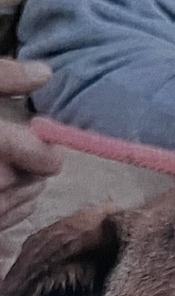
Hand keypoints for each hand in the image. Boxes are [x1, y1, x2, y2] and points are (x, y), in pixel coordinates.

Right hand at [0, 59, 62, 230]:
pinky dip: (4, 207)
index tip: (33, 138)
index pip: (48, 161)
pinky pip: (6, 223)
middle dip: (28, 164)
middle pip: (37, 180)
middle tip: (6, 149)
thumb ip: (5, 76)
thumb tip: (46, 73)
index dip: (45, 150)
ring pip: (24, 202)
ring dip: (18, 186)